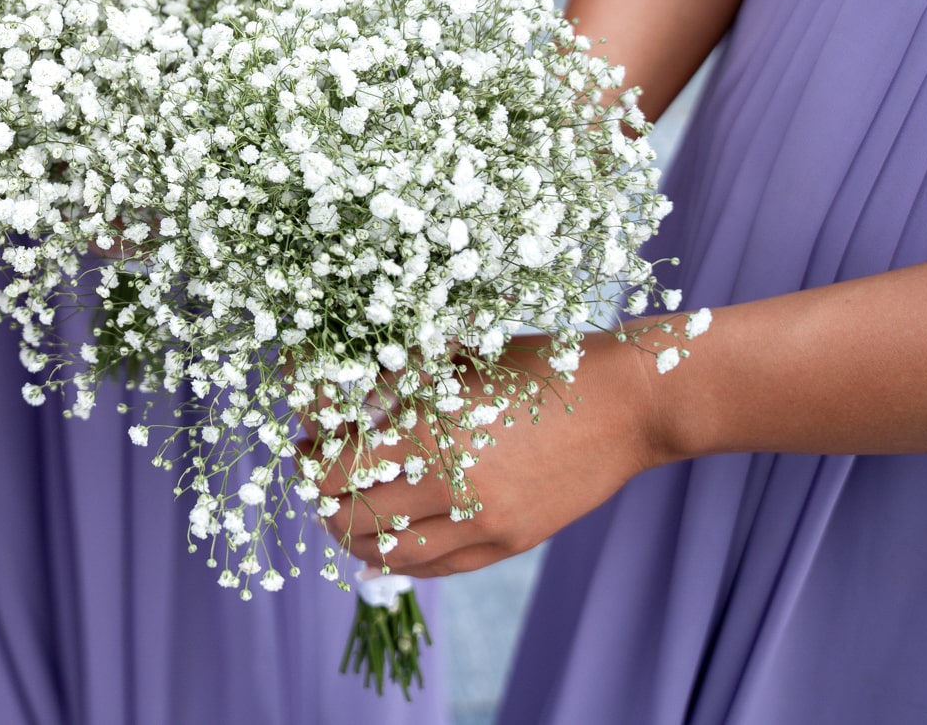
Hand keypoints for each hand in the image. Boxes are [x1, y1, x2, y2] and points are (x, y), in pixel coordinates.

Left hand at [315, 333, 670, 577]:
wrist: (625, 405)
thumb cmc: (540, 366)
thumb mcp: (460, 359)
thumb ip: (401, 380)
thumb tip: (341, 395)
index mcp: (433, 433)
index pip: (338, 469)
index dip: (309, 461)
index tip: (302, 444)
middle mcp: (453, 487)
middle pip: (355, 518)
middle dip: (323, 501)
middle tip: (315, 481)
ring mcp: (484, 523)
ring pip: (392, 554)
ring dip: (355, 538)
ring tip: (342, 516)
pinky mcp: (510, 542)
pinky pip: (439, 567)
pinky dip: (401, 562)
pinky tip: (381, 552)